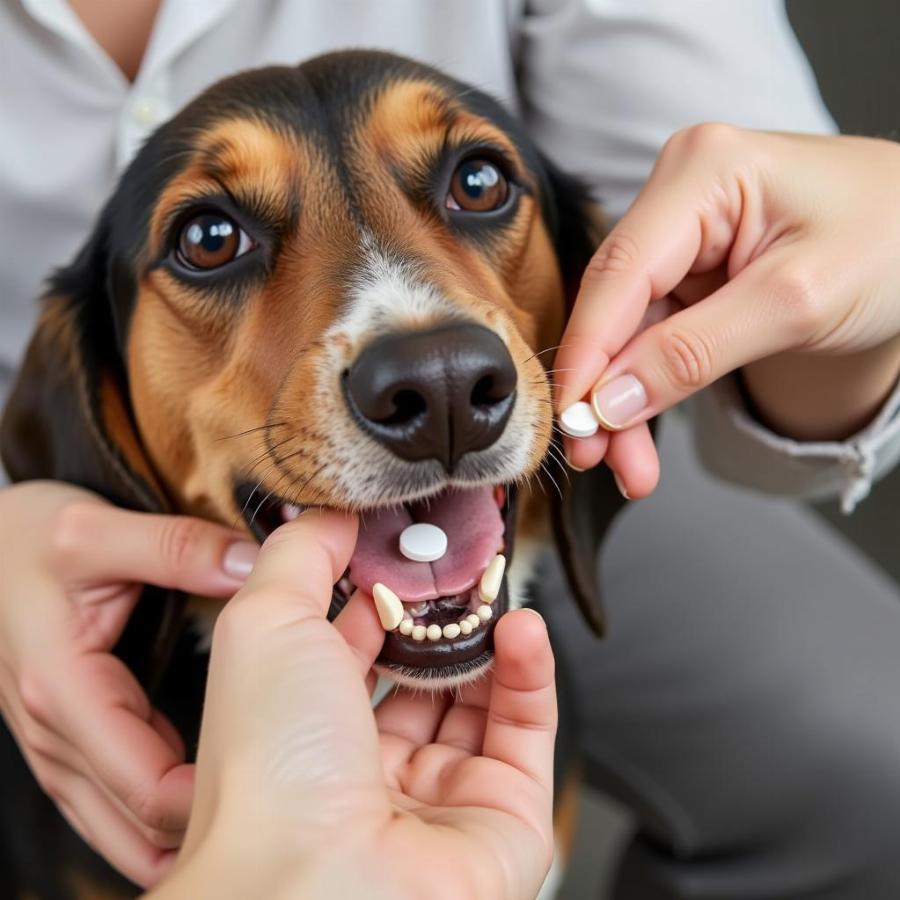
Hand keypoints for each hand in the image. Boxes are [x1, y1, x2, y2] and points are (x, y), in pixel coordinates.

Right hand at [0, 481, 257, 885]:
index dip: (214, 797)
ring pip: (120, 823)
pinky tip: (208, 795)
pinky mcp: (67, 737)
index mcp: (63, 688)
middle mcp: (53, 732)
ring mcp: (56, 742)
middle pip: (135, 822)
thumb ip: (177, 547)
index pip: (146, 785)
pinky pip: (112, 799)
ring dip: (183, 828)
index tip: (281, 776)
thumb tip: (253, 565)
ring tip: (259, 811)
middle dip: (207, 824)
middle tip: (285, 806)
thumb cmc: (29, 535)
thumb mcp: (97, 530)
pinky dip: (157, 810)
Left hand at [151, 511, 556, 899]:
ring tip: (493, 586)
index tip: (404, 540)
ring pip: (479, 695)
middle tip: (460, 562)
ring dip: (488, 634)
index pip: (350, 641)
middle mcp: (366, 763)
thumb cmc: (272, 763)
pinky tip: (521, 626)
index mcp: (305, 722)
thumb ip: (299, 552)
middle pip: (419, 669)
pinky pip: (527, 727)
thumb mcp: (265, 621)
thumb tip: (333, 512)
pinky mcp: (503, 813)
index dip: (376, 589)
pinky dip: (532, 670)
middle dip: (441, 611)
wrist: (319, 887)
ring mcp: (437, 791)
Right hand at [555, 126, 899, 495]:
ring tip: (631, 469)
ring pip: (628, 334)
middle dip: (605, 390)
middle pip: (616, 308)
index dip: (588, 353)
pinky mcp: (690, 273)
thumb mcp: (799, 301)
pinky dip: (647, 391)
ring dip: (623, 404)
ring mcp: (681, 237)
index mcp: (703, 171)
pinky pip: (651, 340)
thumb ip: (696, 351)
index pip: (620, 272)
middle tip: (598, 460)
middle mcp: (678, 197)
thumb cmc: (893, 240)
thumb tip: (609, 402)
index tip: (571, 422)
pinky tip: (639, 436)